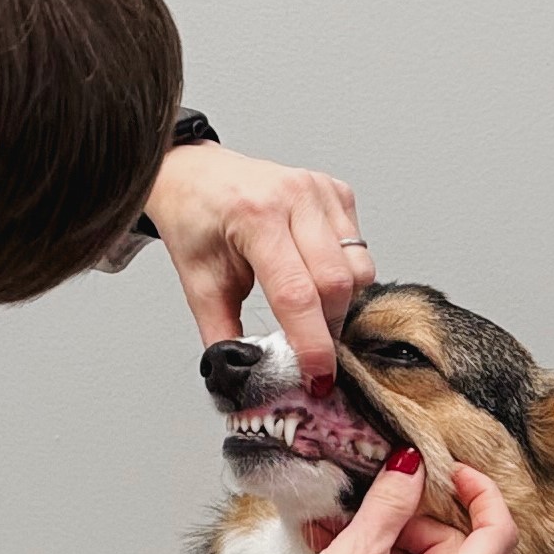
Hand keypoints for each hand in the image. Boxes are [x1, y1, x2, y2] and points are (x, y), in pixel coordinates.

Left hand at [145, 144, 375, 387]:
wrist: (195, 176)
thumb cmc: (195, 221)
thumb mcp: (199, 284)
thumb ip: (224, 334)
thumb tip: (248, 376)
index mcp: (255, 217)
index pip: (296, 293)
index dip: (311, 342)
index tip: (316, 376)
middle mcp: (294, 196)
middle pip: (337, 283)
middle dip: (327, 327)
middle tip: (306, 347)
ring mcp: (320, 190)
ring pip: (358, 268)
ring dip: (339, 301)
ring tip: (303, 305)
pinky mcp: (338, 192)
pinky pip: (359, 249)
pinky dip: (342, 273)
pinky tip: (309, 269)